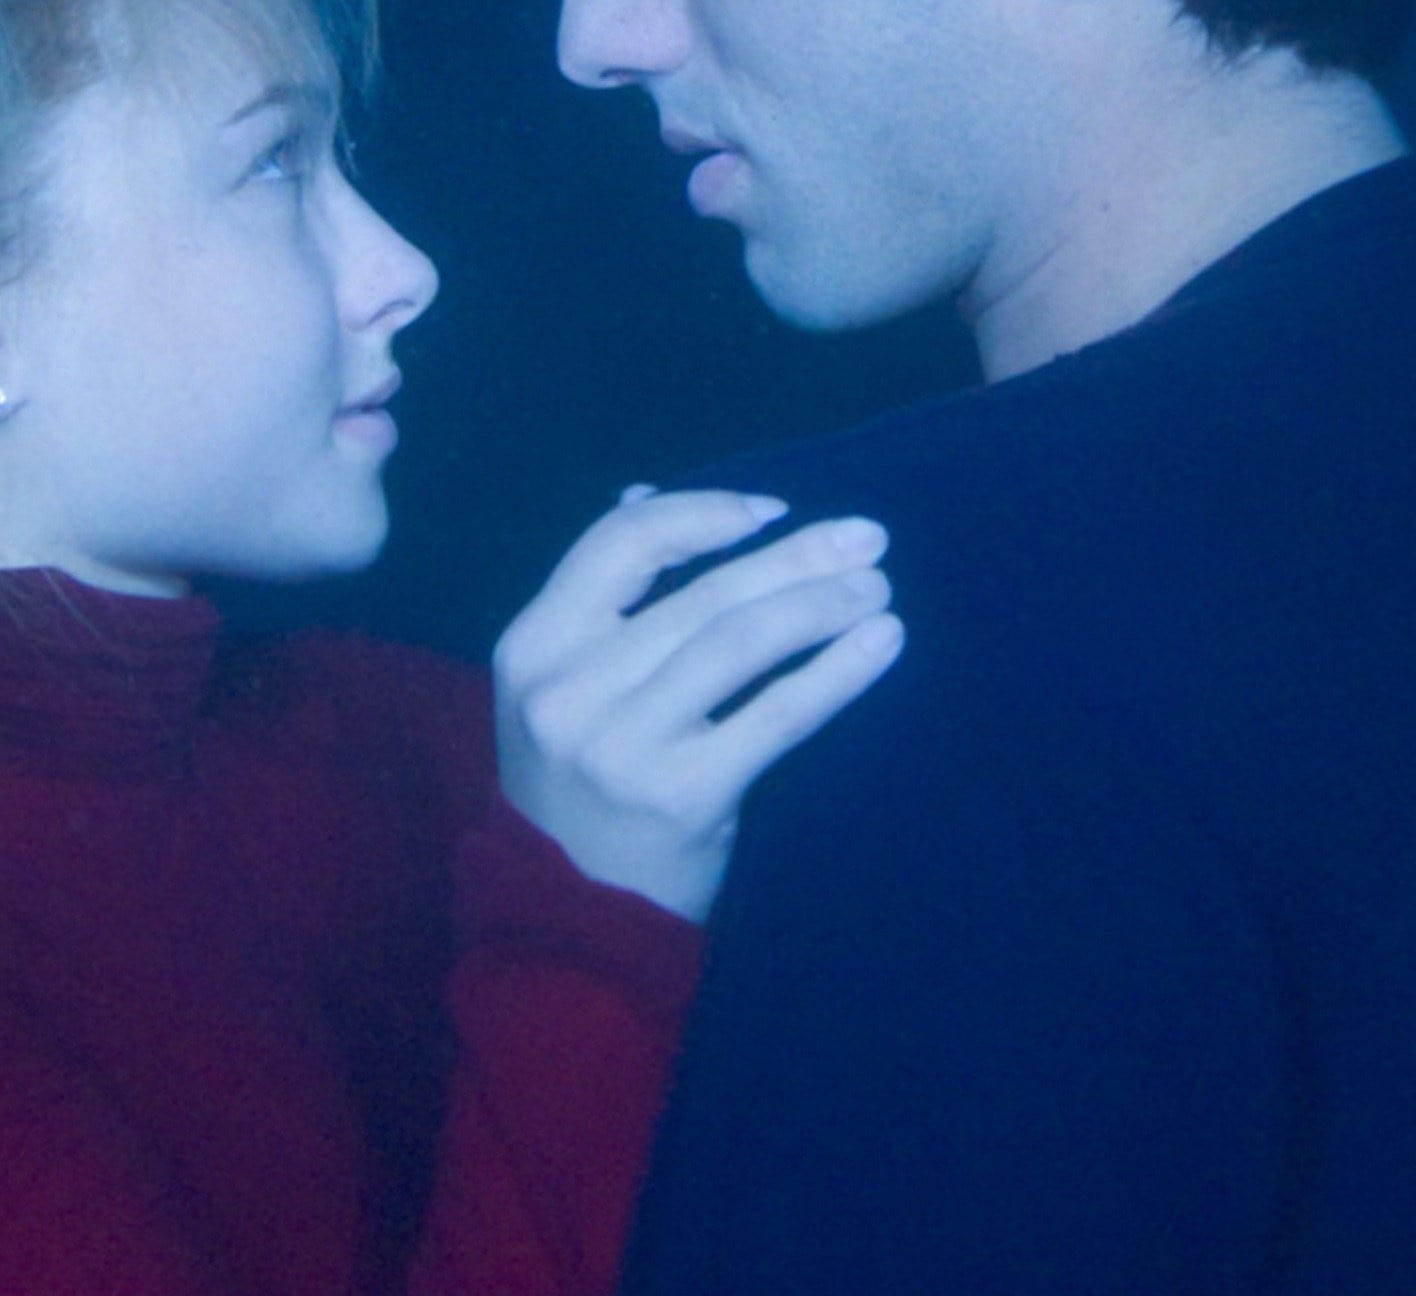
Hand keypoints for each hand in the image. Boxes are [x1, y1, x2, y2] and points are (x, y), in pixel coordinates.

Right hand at [492, 488, 903, 922]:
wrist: (565, 922)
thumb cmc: (575, 790)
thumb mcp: (555, 689)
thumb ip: (599, 600)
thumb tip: (645, 494)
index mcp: (533, 647)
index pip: (619, 543)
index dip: (703, 514)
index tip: (774, 511)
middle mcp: (569, 690)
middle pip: (701, 593)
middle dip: (795, 558)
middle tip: (868, 538)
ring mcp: (623, 745)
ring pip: (741, 642)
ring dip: (823, 605)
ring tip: (878, 590)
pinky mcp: (683, 796)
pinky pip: (777, 716)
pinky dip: (837, 672)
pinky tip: (882, 646)